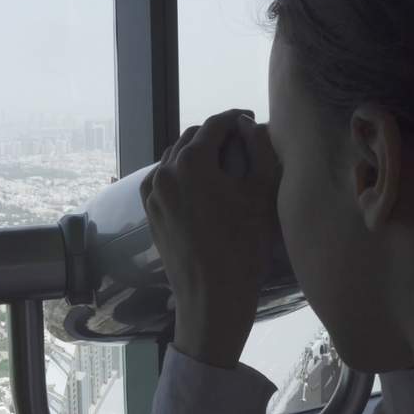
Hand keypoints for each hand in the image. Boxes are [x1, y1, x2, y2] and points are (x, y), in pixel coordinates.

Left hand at [139, 109, 281, 368]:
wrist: (212, 295)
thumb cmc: (244, 245)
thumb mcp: (263, 192)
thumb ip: (260, 148)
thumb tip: (248, 125)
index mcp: (191, 162)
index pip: (215, 125)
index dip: (235, 118)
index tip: (251, 120)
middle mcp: (164, 172)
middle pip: (191, 138)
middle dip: (215, 134)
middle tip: (240, 140)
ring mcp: (153, 193)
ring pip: (174, 157)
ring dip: (197, 152)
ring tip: (222, 160)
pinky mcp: (150, 211)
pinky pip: (164, 179)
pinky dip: (181, 173)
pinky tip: (200, 182)